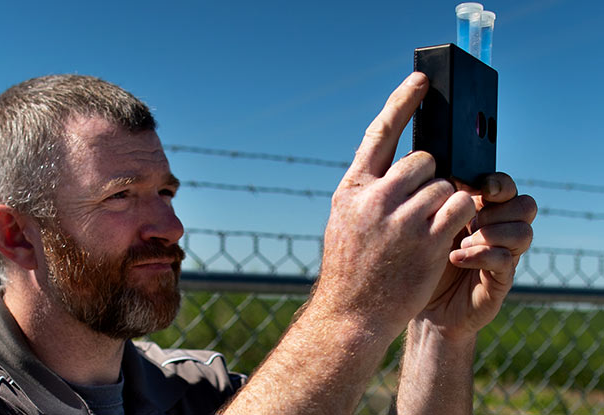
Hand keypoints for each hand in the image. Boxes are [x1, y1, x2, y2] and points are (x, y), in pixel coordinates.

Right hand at [315, 72, 475, 336]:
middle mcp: (375, 199)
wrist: (351, 313)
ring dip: (444, 202)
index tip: (421, 79)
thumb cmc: (351, 267)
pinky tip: (446, 232)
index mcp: (352, 189)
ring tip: (428, 226)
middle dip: (429, 178)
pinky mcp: (428, 241)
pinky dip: (459, 217)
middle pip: (424, 160)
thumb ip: (369, 189)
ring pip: (444, 185)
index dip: (403, 102)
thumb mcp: (345, 220)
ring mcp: (402, 220)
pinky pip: (459, 208)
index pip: (380, 133)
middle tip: (421, 202)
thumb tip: (402, 164)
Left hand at [420, 174, 536, 340]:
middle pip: (524, 205)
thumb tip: (422, 161)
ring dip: (491, 233)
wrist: (418, 301)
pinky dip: (480, 255)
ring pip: (523, 232)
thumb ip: (432, 196)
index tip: (474, 186)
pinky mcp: (500, 280)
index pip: (505, 187)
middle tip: (470, 218)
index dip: (496, 183)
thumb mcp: (423, 223)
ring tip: (460, 241)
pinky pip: (505, 260)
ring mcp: (503, 255)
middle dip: (498, 208)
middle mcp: (498, 230)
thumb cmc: (418, 256)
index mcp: (482, 210)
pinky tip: (455, 257)